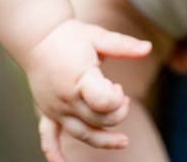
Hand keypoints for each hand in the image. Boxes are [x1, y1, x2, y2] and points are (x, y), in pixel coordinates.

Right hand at [28, 19, 150, 161]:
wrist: (38, 37)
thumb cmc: (71, 36)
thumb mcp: (99, 37)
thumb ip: (123, 45)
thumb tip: (148, 47)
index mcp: (80, 79)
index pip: (104, 103)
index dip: (117, 99)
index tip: (118, 86)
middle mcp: (66, 98)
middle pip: (98, 120)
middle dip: (117, 112)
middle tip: (120, 94)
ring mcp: (56, 108)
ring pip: (82, 133)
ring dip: (103, 140)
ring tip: (124, 141)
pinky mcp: (48, 112)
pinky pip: (48, 137)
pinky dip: (54, 153)